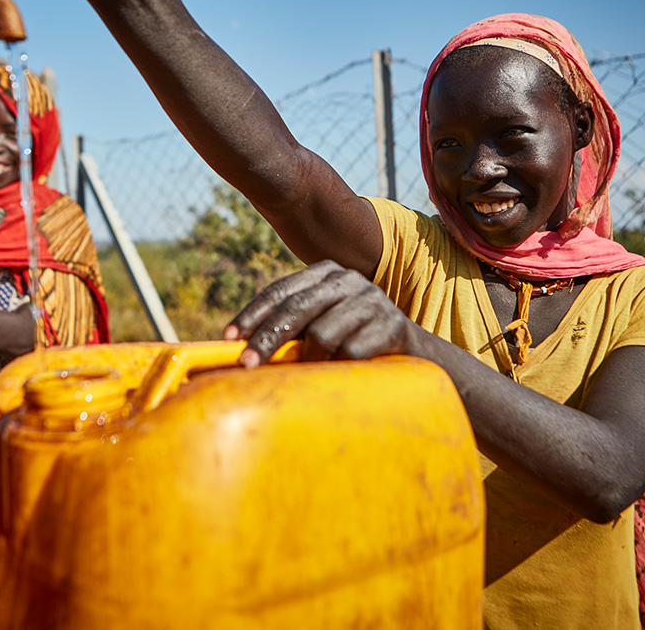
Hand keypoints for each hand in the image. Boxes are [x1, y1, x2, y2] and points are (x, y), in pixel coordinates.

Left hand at [224, 260, 417, 367]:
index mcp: (325, 274)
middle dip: (267, 338)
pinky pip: (351, 351)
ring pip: (323, 333)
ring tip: (310, 372)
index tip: (230, 337)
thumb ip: (292, 327)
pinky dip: (340, 366)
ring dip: (310, 358)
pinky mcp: (392, 325)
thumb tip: (242, 348)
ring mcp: (372, 300)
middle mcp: (348, 280)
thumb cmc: (353, 340)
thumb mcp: (322, 324)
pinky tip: (342, 372)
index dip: (253, 313)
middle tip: (247, 364)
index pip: (280, 290)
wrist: (415, 354)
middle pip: (297, 308)